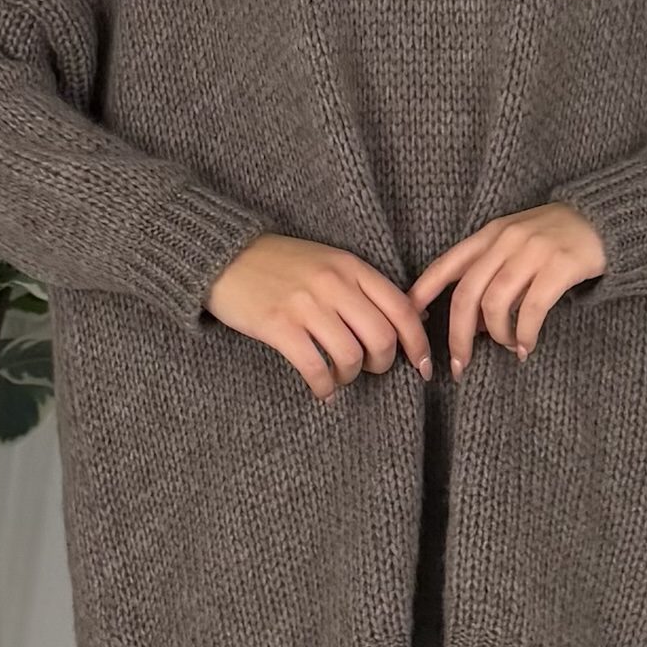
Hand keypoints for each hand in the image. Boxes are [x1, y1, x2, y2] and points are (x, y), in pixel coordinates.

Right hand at [205, 232, 434, 401]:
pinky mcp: (278, 325)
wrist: (224, 256)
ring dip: (351, 376)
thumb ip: (364, 287)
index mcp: (351, 266)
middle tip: (370, 369)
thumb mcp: (329, 262)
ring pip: (351, 356)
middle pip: (382, 338)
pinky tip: (322, 390)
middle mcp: (333, 283)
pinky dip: (324, 387)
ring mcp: (305, 304)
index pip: (401, 308)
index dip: (418, 344)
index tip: (421, 366)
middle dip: (383, 364)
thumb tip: (411, 319)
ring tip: (340, 376)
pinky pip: (316, 368)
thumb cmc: (280, 265)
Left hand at [409, 201, 606, 371]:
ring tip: (507, 346)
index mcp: (490, 234)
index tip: (410, 320)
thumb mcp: (515, 245)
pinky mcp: (561, 265)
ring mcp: (534, 251)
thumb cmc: (555, 240)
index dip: (423, 293)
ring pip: (496, 304)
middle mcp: (506, 240)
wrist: (605, 219)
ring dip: (496, 335)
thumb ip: (491, 275)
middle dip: (457, 335)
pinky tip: (525, 346)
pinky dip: (524, 334)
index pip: (446, 265)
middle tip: (459, 364)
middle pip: (466, 294)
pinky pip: (532, 308)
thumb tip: (471, 324)